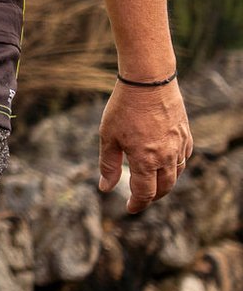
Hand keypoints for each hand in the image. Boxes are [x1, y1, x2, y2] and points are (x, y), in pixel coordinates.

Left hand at [98, 80, 192, 214]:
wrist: (149, 81)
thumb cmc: (123, 108)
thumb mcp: (108, 137)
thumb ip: (108, 165)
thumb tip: (105, 188)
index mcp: (145, 160)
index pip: (144, 193)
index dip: (137, 204)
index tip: (130, 208)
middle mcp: (166, 156)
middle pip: (164, 188)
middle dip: (152, 197)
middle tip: (140, 199)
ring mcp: (179, 145)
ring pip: (176, 174)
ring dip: (165, 184)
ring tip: (152, 184)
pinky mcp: (185, 134)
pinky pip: (184, 158)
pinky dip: (176, 167)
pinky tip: (167, 164)